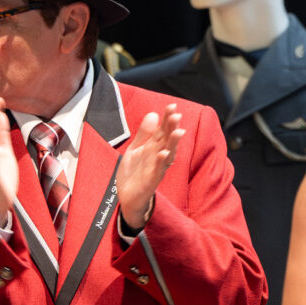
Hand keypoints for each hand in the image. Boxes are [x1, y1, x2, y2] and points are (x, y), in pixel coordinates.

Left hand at [115, 109, 179, 230]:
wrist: (127, 197)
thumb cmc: (134, 173)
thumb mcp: (135, 149)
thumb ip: (144, 133)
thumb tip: (153, 114)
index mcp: (154, 148)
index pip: (163, 130)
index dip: (167, 119)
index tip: (172, 106)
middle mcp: (158, 156)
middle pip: (167, 140)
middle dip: (172, 128)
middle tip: (176, 115)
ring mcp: (156, 168)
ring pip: (168, 154)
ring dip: (173, 144)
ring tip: (177, 132)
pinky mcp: (152, 180)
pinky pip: (158, 170)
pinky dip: (161, 161)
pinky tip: (163, 153)